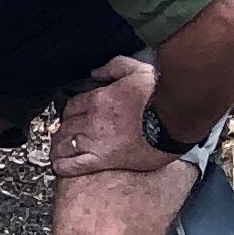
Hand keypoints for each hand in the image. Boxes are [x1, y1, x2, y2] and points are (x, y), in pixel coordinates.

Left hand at [49, 56, 191, 179]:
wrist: (176, 118)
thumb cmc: (161, 95)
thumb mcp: (137, 70)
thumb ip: (113, 67)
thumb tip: (96, 73)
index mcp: (98, 99)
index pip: (72, 106)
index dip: (69, 111)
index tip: (71, 116)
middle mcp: (92, 121)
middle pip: (66, 126)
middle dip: (62, 130)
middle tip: (61, 134)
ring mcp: (96, 142)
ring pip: (65, 145)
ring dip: (58, 147)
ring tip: (57, 151)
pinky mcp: (104, 161)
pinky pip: (75, 165)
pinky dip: (63, 166)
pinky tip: (58, 166)